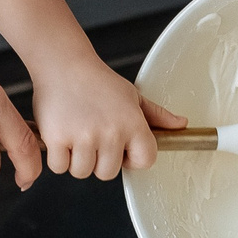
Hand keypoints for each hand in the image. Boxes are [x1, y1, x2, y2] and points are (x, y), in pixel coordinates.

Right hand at [34, 60, 186, 179]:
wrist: (63, 64)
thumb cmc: (97, 81)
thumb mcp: (132, 95)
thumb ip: (157, 115)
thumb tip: (181, 124)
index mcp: (133, 123)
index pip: (145, 161)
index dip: (132, 158)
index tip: (121, 149)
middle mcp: (110, 132)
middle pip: (108, 173)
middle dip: (99, 160)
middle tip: (93, 136)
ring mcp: (83, 137)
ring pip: (83, 172)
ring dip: (77, 159)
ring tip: (77, 133)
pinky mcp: (57, 139)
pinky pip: (59, 167)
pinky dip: (58, 156)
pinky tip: (61, 135)